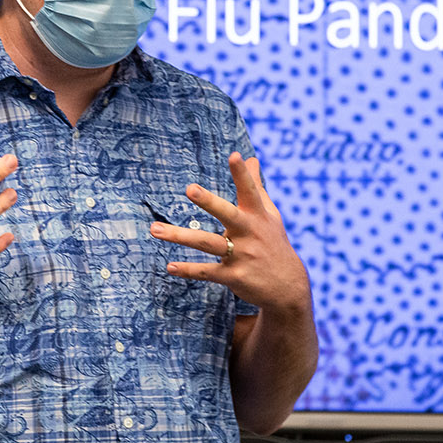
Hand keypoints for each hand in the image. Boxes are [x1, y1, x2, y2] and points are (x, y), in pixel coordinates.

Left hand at [151, 152, 310, 314]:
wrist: (287, 286)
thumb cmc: (273, 243)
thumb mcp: (269, 214)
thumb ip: (256, 186)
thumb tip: (250, 157)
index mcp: (257, 215)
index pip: (250, 191)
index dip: (243, 174)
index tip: (235, 156)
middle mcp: (249, 233)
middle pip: (227, 214)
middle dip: (210, 201)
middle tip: (190, 189)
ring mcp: (241, 255)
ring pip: (207, 243)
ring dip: (180, 236)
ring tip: (154, 229)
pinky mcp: (233, 276)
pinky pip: (206, 271)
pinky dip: (187, 270)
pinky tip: (170, 266)